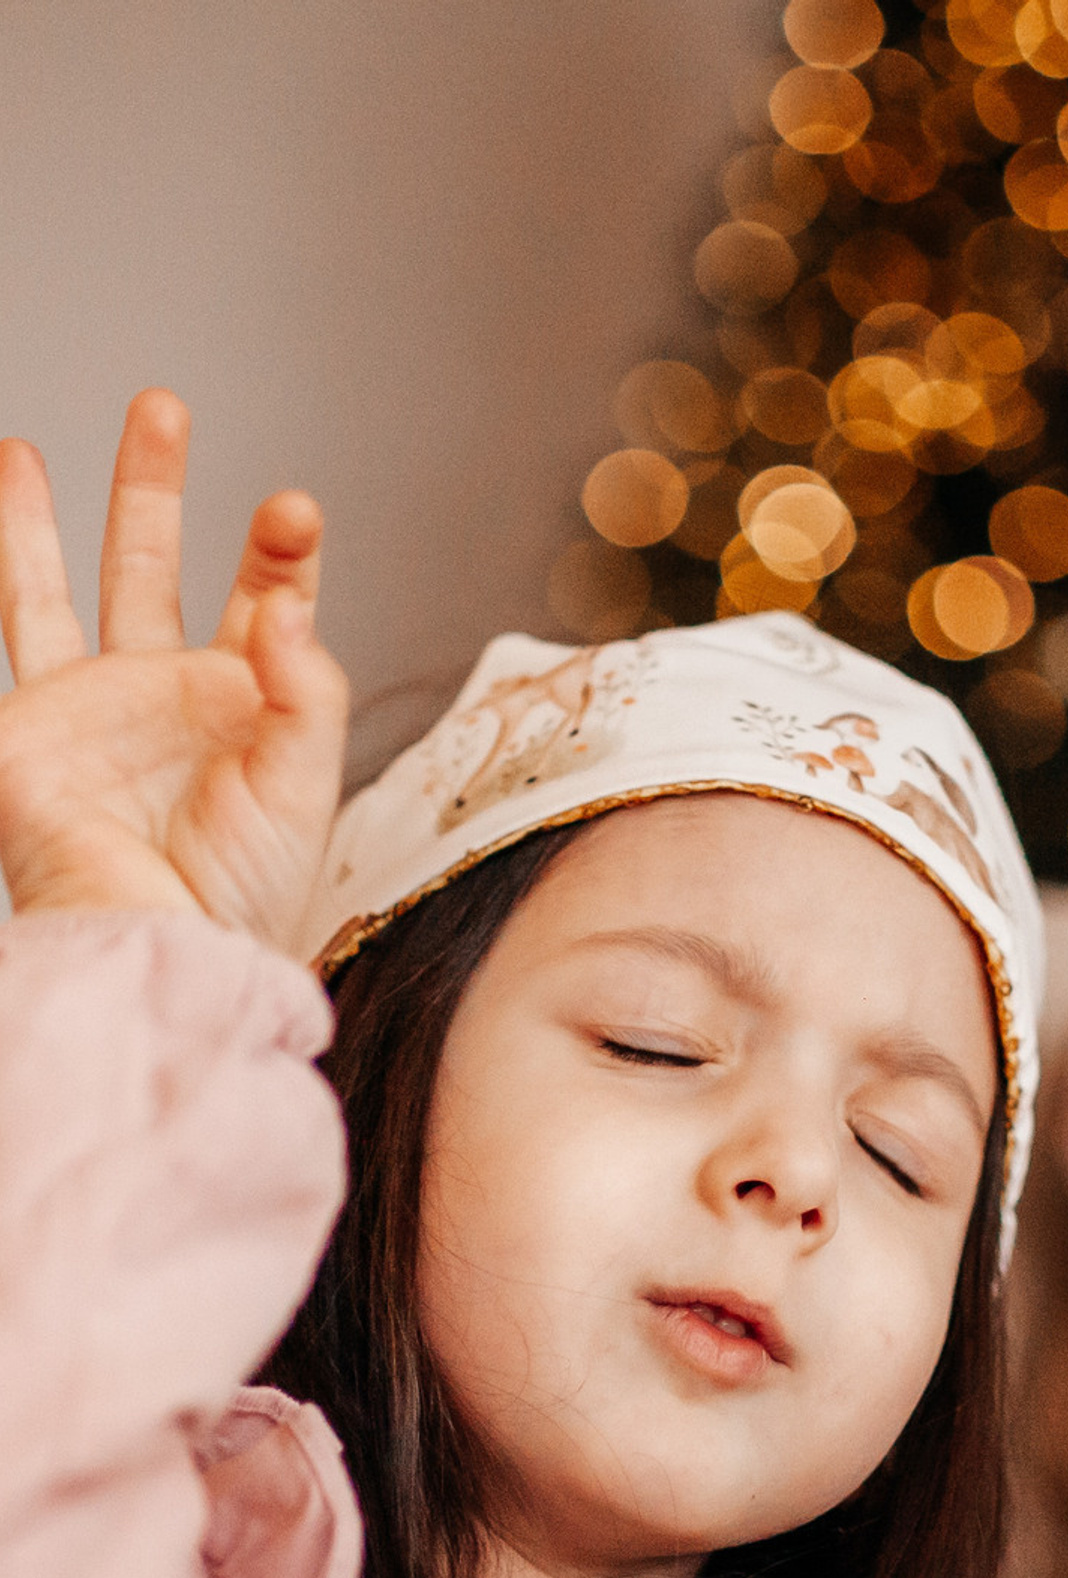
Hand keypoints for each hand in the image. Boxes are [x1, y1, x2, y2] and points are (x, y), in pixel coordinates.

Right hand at [0, 388, 347, 946]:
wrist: (175, 951)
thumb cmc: (246, 894)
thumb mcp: (303, 786)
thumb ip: (307, 693)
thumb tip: (287, 604)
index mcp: (242, 705)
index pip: (262, 601)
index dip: (277, 552)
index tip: (291, 510)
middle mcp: (159, 697)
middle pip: (150, 568)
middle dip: (152, 487)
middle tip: (161, 404)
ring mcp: (84, 713)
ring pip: (47, 595)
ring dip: (35, 521)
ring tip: (22, 451)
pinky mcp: (24, 738)